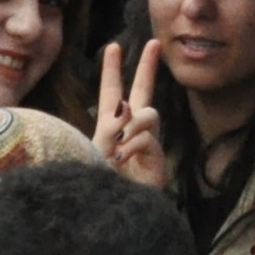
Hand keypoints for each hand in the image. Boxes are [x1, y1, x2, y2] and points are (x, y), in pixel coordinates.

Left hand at [91, 42, 168, 185]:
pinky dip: (133, 146)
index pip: (111, 92)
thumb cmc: (98, 181)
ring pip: (149, 113)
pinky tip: (124, 159)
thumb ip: (112, 127)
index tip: (114, 46)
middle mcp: (130, 129)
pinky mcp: (157, 157)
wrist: (112, 212)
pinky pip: (148, 138)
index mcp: (110, 126)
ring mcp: (146, 142)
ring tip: (120, 146)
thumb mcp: (97, 150)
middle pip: (141, 91)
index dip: (112, 69)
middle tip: (154, 42)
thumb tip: (129, 107)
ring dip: (134, 124)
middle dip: (147, 66)